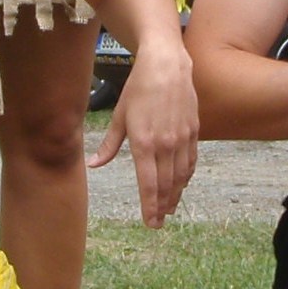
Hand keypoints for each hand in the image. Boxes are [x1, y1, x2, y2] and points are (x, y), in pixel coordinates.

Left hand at [91, 41, 196, 226]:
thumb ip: (109, 145)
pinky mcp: (193, 131)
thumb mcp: (119, 116)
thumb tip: (94, 165)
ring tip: (169, 209)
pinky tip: (181, 185)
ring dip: (175, 195)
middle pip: (166, 185)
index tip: (149, 223)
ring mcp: (182, 138)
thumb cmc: (138, 89)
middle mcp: (165, 144)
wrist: (167, 65)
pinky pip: (191, 161)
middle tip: (158, 223)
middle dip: (162, 207)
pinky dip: (186, 177)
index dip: (149, 206)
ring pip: (181, 176)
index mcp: (143, 142)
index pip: (148, 184)